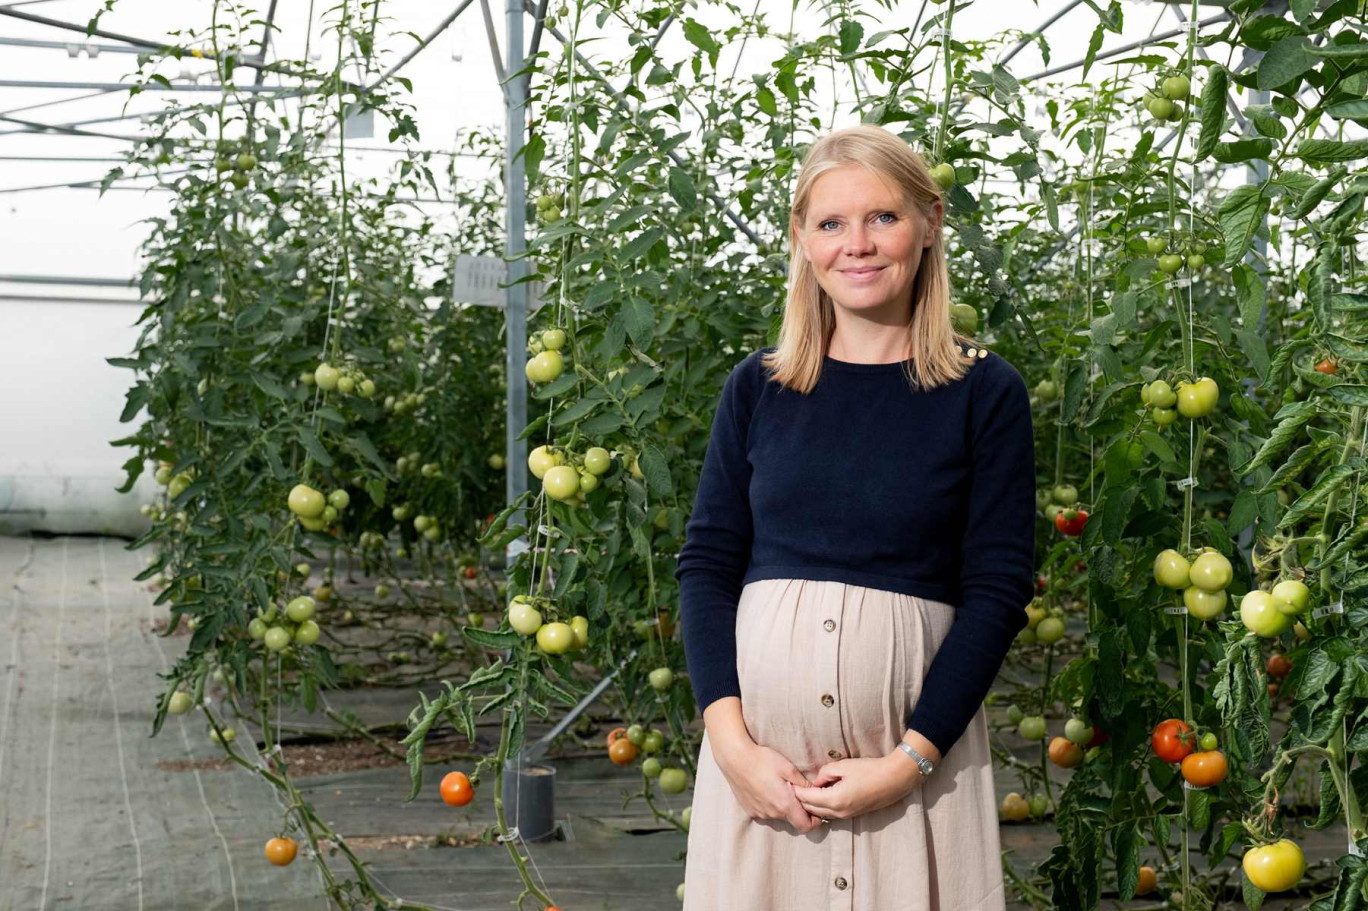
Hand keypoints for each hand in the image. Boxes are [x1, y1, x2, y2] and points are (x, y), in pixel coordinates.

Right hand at [715, 741, 825, 833]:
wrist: (734, 758)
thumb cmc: (762, 760)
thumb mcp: (788, 768)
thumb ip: (803, 783)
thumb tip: (814, 791)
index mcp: (785, 804)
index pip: (806, 826)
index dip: (813, 821)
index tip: (814, 808)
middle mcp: (772, 813)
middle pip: (792, 820)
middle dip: (797, 809)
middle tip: (795, 791)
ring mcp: (759, 813)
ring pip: (778, 815)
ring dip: (782, 806)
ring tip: (778, 786)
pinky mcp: (749, 809)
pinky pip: (765, 812)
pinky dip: (769, 804)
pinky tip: (765, 788)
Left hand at [790, 754, 922, 822]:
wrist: (894, 780)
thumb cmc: (869, 770)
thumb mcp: (843, 766)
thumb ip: (825, 773)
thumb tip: (816, 781)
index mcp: (834, 800)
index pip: (807, 799)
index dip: (795, 791)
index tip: (786, 783)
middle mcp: (838, 812)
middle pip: (810, 810)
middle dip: (800, 800)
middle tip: (791, 788)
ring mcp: (846, 816)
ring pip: (820, 814)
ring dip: (810, 804)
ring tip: (803, 791)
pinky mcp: (852, 815)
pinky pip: (830, 814)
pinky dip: (821, 807)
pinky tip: (820, 795)